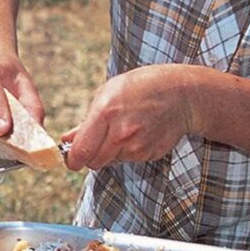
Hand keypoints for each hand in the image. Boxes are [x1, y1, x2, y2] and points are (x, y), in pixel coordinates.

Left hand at [63, 64, 196, 170]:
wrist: (182, 95)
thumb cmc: (141, 88)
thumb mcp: (107, 93)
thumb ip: (85, 122)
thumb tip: (67, 140)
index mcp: (106, 113)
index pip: (81, 152)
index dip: (72, 160)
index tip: (71, 160)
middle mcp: (121, 133)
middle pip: (93, 162)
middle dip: (91, 155)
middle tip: (98, 140)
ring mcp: (136, 147)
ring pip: (110, 162)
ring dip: (110, 152)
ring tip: (124, 130)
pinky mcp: (148, 155)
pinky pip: (128, 160)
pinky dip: (128, 152)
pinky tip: (138, 133)